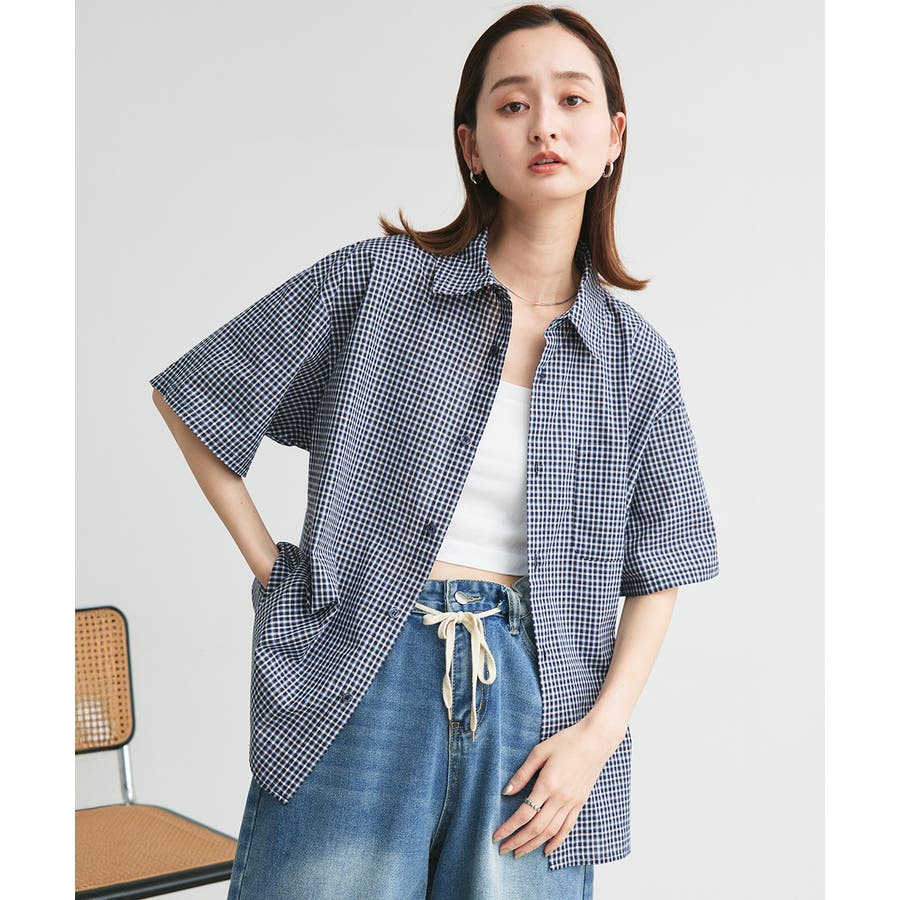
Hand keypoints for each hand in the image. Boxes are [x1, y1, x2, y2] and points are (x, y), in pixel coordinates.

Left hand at [491, 717, 625, 858]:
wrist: (596, 740)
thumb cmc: (566, 741)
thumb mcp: (539, 752)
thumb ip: (522, 774)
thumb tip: (506, 792)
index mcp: (547, 784)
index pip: (524, 814)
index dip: (508, 828)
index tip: (495, 837)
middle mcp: (560, 798)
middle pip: (535, 828)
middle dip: (517, 842)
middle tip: (502, 850)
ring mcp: (572, 802)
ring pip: (550, 832)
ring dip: (533, 845)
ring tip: (519, 852)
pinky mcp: (580, 803)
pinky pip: (567, 828)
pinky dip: (557, 842)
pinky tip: (547, 851)